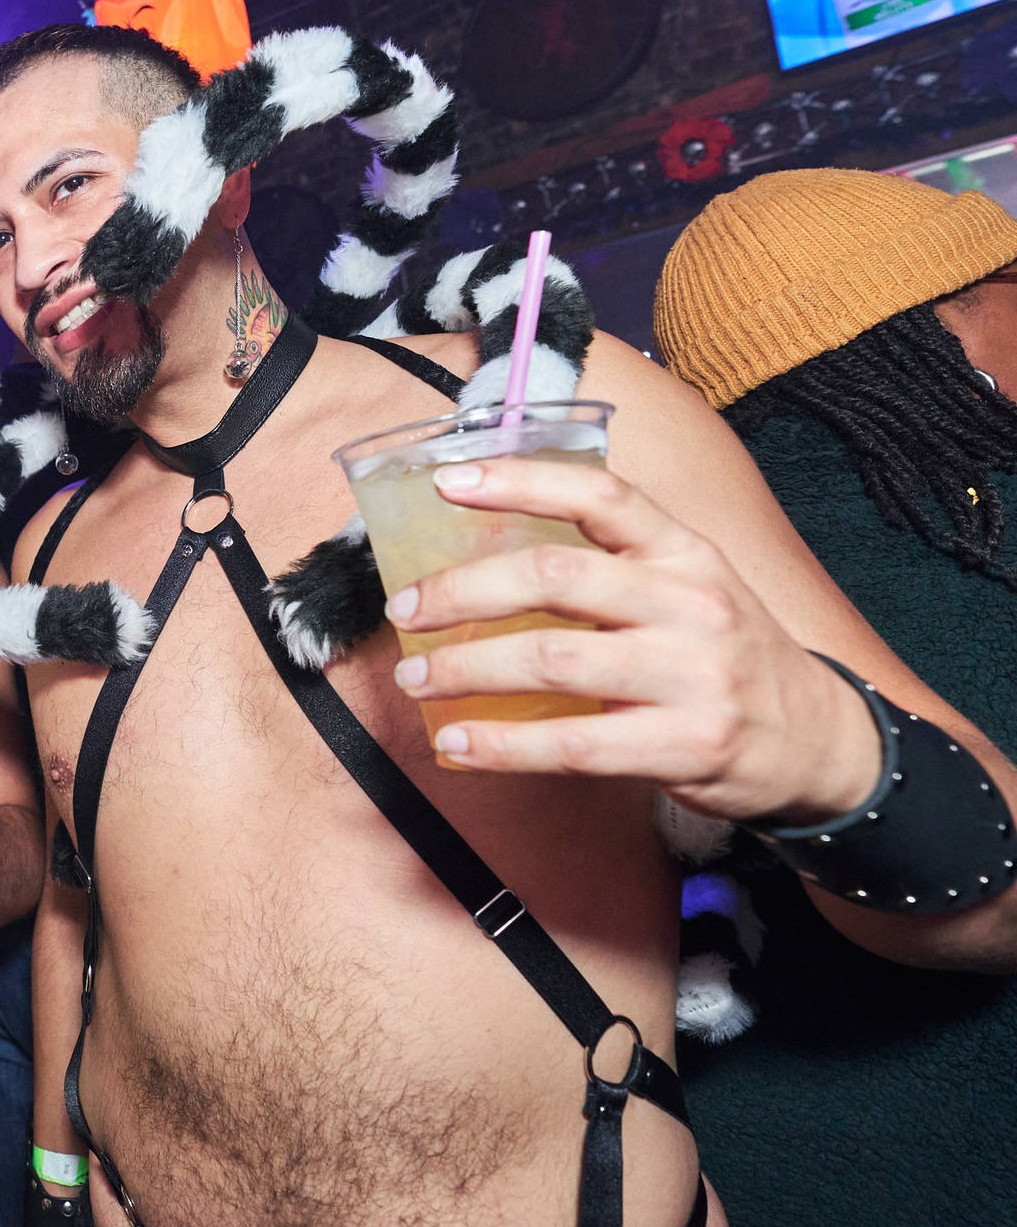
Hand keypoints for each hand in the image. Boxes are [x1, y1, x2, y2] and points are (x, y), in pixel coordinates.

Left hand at [383, 456, 881, 824]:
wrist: (819, 741)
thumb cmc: (724, 656)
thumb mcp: (687, 588)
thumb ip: (609, 566)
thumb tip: (484, 555)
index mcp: (683, 550)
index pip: (599, 493)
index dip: (520, 480)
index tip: (448, 483)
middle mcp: (690, 601)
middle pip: (555, 576)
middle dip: (462, 591)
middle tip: (406, 610)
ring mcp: (693, 673)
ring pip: (553, 659)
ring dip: (466, 670)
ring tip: (417, 679)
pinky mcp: (687, 744)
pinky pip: (573, 743)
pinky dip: (502, 745)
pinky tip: (458, 746)